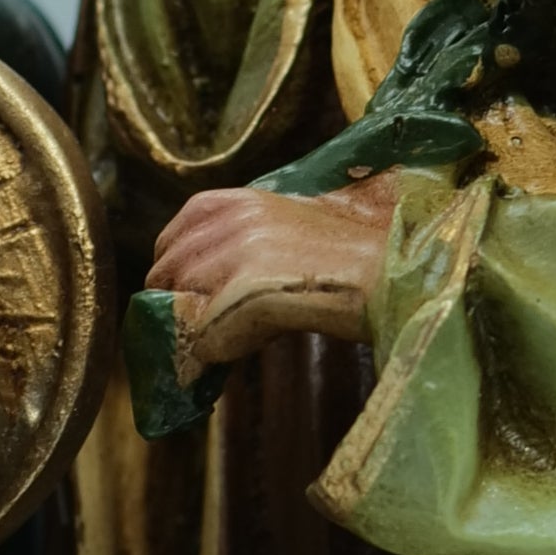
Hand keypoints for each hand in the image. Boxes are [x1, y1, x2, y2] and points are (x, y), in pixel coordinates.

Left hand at [145, 175, 397, 371]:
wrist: (389, 270)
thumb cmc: (356, 254)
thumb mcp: (294, 223)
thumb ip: (249, 240)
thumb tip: (214, 281)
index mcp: (238, 201)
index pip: (175, 233)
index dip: (175, 268)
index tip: (184, 293)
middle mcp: (229, 223)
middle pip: (166, 271)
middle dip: (176, 303)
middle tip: (205, 326)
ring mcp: (233, 258)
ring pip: (179, 307)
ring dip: (199, 330)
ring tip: (232, 340)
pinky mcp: (241, 296)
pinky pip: (203, 340)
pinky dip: (218, 354)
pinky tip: (245, 352)